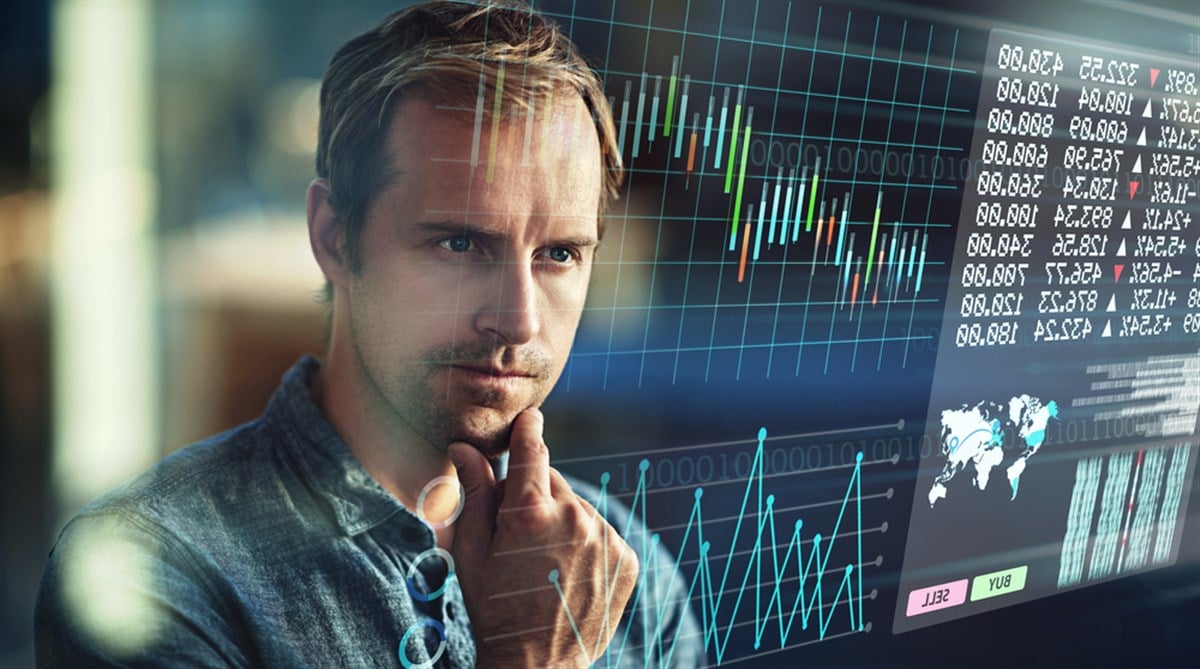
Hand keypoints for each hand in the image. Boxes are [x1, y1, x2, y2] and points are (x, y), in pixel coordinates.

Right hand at [448, 409, 638, 667]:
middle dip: (534, 496)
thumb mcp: (471, 550)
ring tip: (542, 564)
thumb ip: (474, 493)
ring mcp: (605, 538)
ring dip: (561, 522)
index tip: (530, 417)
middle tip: (516, 535)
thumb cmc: (493, 608)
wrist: (537, 664)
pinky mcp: (625, 558)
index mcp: (530, 511)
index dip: (529, 430)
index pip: (533, 449)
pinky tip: (566, 573)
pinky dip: (585, 544)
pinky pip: (601, 533)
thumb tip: (464, 448)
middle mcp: (574, 517)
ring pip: (578, 508)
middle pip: (552, 482)